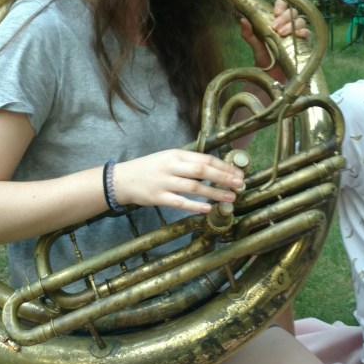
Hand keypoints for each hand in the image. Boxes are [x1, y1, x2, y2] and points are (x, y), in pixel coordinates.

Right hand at [113, 149, 245, 213]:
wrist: (123, 179)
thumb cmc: (149, 168)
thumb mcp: (168, 158)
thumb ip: (188, 162)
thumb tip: (215, 168)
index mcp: (176, 154)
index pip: (205, 159)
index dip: (224, 166)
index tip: (238, 173)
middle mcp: (171, 167)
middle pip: (202, 171)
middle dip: (223, 177)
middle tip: (240, 184)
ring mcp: (165, 182)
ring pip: (194, 187)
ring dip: (214, 193)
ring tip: (230, 197)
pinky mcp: (159, 197)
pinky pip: (180, 202)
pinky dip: (195, 205)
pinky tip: (208, 208)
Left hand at [240, 0, 309, 69]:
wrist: (272, 74)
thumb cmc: (264, 57)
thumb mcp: (255, 44)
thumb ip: (248, 33)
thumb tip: (242, 20)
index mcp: (276, 20)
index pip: (282, 5)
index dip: (281, 5)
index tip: (275, 12)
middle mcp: (288, 24)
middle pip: (292, 12)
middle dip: (284, 17)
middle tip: (275, 27)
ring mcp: (296, 33)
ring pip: (300, 21)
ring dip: (291, 25)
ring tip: (282, 34)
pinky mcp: (303, 43)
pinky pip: (307, 33)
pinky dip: (303, 32)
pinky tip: (296, 36)